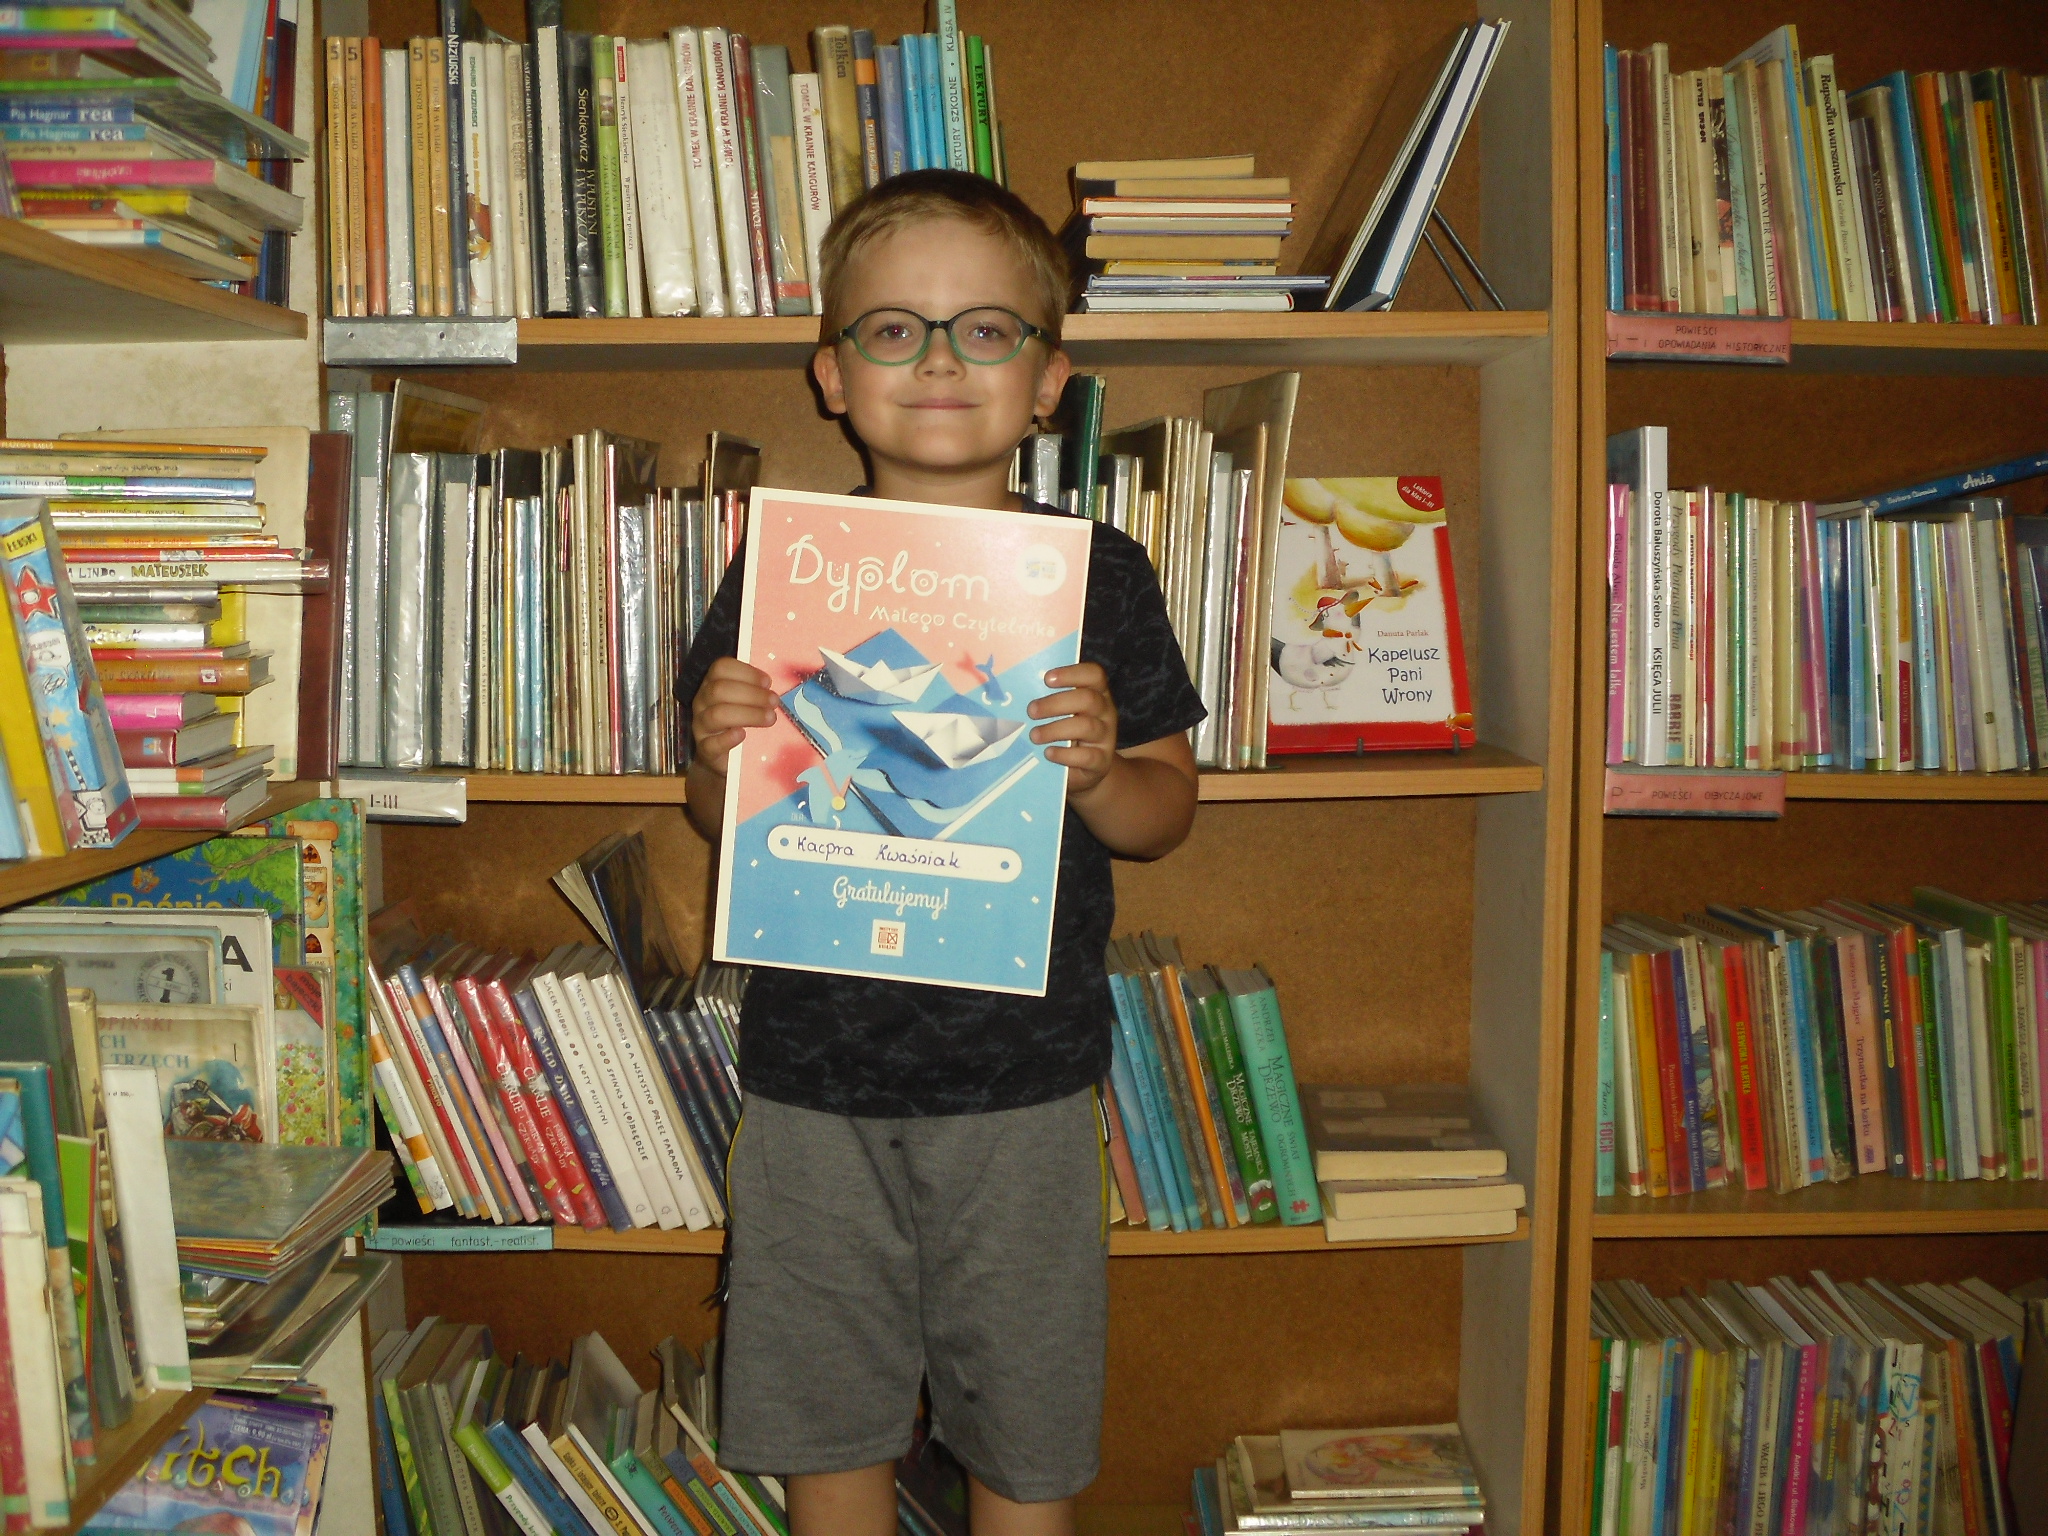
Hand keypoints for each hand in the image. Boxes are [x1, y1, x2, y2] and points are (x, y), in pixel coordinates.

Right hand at [691, 657, 776, 776]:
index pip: (721, 668)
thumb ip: (756, 691)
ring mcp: (700, 726)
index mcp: (712, 684)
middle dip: (752, 694)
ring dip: (747, 714)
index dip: (746, 672)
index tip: (767, 682)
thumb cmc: (739, 723)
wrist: (725, 759)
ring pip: (716, 715)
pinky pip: (711, 744)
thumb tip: (774, 686)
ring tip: (770, 719)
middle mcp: (702, 702)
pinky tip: (742, 735)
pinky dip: (727, 739)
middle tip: (774, 701)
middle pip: (719, 690)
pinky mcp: (704, 750)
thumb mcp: (746, 703)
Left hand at [1028, 662, 1118, 797]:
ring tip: (1034, 735)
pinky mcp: (1102, 760)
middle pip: (1088, 699)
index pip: (1094, 674)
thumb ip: (1050, 702)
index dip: (1072, 673)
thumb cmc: (1068, 734)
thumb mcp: (1064, 714)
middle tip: (1031, 711)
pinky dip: (1065, 754)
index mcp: (1098, 693)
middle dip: (1055, 703)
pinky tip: (1048, 753)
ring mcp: (1106, 737)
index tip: (1046, 679)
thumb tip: (1016, 695)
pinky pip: (1087, 756)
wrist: (1086, 770)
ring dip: (1055, 729)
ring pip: (1086, 727)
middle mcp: (1106, 711)